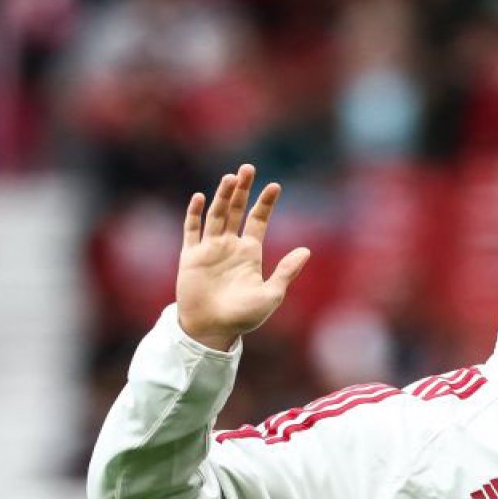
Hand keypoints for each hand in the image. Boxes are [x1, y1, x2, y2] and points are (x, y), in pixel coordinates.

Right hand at [176, 164, 309, 350]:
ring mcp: (209, 249)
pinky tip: (199, 197)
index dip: (265, 203)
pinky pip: (191, 230)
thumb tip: (306, 250)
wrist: (212, 330)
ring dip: (222, 197)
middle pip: (237, 211)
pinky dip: (194, 214)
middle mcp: (230, 246)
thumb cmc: (243, 316)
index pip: (258, 220)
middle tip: (248, 168)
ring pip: (216, 215)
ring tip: (230, 178)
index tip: (275, 186)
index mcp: (250, 253)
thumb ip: (286, 271)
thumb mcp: (271, 294)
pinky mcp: (190, 256)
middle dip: (242, 190)